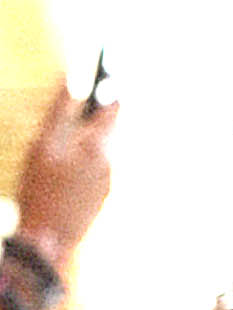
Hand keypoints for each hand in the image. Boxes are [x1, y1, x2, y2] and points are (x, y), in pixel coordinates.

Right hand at [12, 83, 114, 267]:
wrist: (49, 239)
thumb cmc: (41, 188)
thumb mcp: (44, 143)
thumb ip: (60, 110)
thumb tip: (72, 79)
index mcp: (99, 146)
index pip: (115, 106)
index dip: (109, 87)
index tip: (104, 69)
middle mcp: (111, 163)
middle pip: (109, 128)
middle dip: (94, 114)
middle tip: (76, 100)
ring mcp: (109, 183)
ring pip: (102, 149)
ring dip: (86, 138)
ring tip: (64, 137)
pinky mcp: (102, 198)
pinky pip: (96, 169)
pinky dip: (84, 159)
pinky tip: (64, 166)